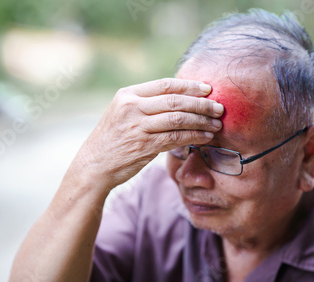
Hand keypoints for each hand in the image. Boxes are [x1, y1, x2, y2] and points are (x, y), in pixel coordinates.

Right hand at [70, 78, 223, 189]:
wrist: (94, 164)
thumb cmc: (113, 139)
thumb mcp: (123, 113)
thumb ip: (147, 105)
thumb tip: (181, 100)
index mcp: (128, 94)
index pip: (165, 85)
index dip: (190, 86)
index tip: (208, 89)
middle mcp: (132, 107)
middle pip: (176, 100)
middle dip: (202, 104)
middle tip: (219, 108)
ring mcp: (137, 126)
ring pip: (179, 118)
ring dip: (201, 121)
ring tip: (216, 124)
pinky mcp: (144, 145)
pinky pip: (176, 137)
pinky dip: (194, 136)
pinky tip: (205, 137)